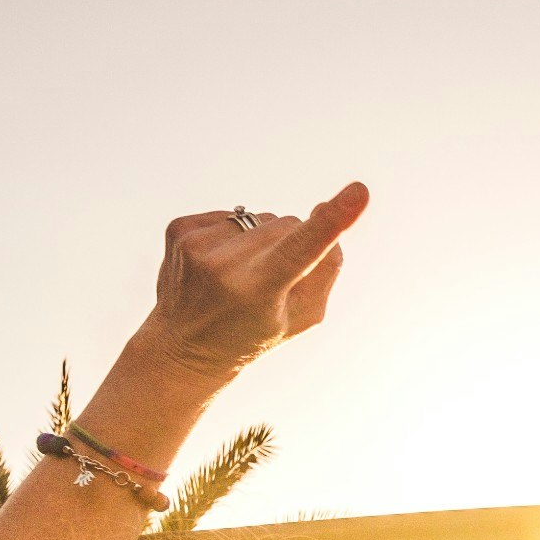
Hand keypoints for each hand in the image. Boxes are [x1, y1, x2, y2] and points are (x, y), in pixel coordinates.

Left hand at [136, 181, 371, 379]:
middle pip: (289, 225)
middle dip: (292, 243)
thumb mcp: (303, 317)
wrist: (183, 347)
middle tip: (270, 281)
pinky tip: (219, 263)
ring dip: (262, 239)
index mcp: (258, 292)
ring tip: (240, 275)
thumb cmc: (254, 333)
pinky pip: (231, 215)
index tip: (360, 192)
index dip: (333, 219)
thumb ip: (325, 269)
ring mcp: (196, 244)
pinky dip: (235, 235)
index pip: (303, 248)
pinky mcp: (179, 227)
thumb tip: (323, 212)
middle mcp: (223, 265)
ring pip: (261, 218)